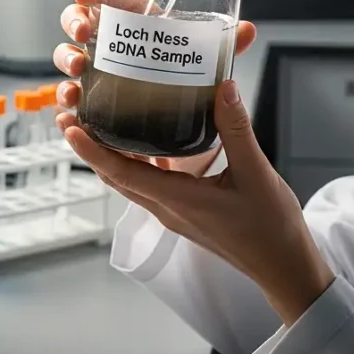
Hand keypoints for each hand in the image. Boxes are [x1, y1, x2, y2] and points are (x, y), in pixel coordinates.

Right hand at [53, 0, 256, 176]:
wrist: (189, 139)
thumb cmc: (192, 90)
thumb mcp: (208, 68)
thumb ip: (225, 49)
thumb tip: (246, 30)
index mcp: (139, 24)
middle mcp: (115, 46)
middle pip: (80, 21)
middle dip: (74, 20)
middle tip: (84, 31)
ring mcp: (101, 75)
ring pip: (69, 57)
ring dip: (66, 59)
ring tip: (79, 68)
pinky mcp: (95, 106)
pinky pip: (72, 100)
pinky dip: (64, 103)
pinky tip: (69, 110)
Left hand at [67, 79, 334, 324]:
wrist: (284, 266)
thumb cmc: (271, 228)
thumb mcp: (256, 172)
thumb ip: (235, 128)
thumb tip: (221, 87)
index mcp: (178, 200)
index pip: (121, 173)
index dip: (92, 150)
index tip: (69, 127)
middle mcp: (168, 208)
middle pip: (116, 176)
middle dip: (91, 147)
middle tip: (74, 115)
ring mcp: (175, 212)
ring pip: (131, 180)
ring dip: (111, 155)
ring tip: (100, 122)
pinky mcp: (185, 211)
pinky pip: (152, 183)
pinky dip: (140, 161)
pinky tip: (148, 139)